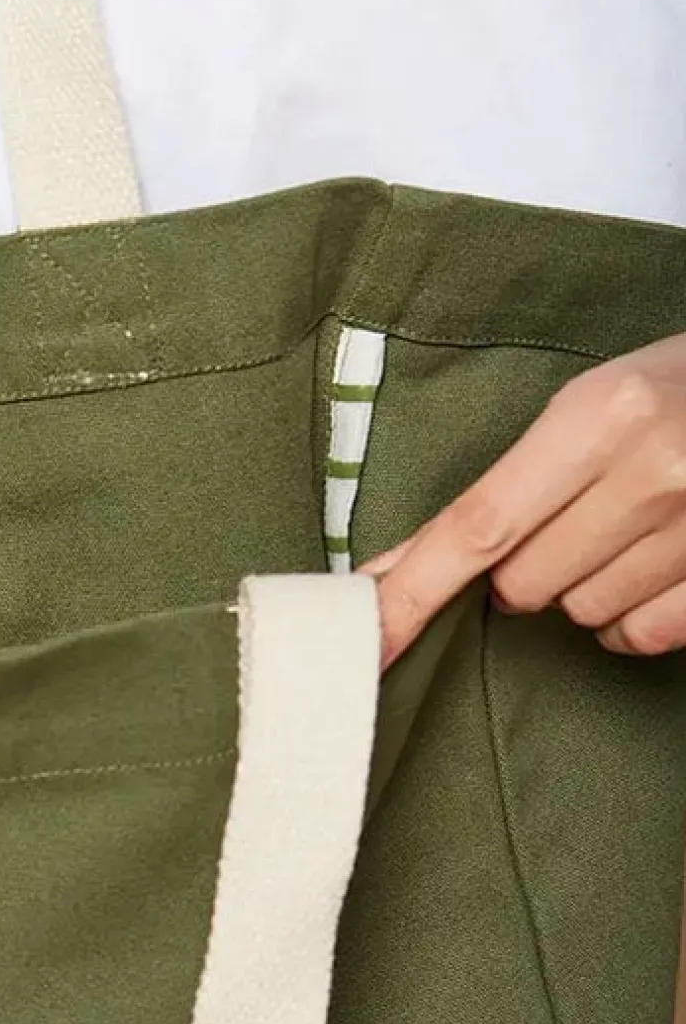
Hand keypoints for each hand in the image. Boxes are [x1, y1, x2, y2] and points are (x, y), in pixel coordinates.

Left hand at [369, 332, 685, 669]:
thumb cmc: (679, 388)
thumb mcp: (593, 402)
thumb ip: (507, 482)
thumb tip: (401, 567)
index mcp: (600, 416)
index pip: (478, 523)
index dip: (414, 589)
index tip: (368, 635)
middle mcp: (652, 473)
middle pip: (523, 582)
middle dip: (522, 568)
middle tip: (565, 521)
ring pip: (582, 612)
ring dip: (580, 589)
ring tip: (619, 533)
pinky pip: (644, 635)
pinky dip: (631, 619)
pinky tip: (647, 571)